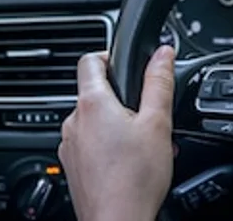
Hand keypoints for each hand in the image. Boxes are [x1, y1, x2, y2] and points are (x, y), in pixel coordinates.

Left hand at [59, 46, 175, 220]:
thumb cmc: (135, 180)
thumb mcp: (158, 123)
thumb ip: (159, 83)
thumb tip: (162, 53)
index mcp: (92, 103)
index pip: (90, 60)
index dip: (109, 56)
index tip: (126, 64)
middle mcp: (74, 122)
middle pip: (95, 94)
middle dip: (122, 100)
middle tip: (147, 116)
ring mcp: (70, 146)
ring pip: (94, 123)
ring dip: (117, 126)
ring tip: (144, 145)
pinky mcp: (72, 167)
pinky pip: (90, 146)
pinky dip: (108, 147)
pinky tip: (131, 163)